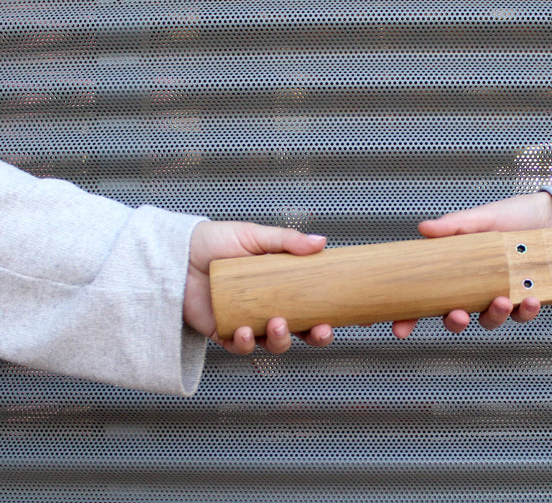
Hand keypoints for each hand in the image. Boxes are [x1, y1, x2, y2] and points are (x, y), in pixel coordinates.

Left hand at [183, 221, 333, 354]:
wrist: (176, 251)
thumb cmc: (214, 241)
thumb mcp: (254, 236)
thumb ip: (287, 241)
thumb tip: (322, 243)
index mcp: (281, 287)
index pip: (313, 306)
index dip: (329, 317)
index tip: (342, 320)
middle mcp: (267, 307)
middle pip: (300, 331)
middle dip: (314, 337)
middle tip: (318, 330)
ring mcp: (247, 321)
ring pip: (273, 344)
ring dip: (280, 341)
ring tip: (277, 324)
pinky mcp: (223, 332)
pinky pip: (240, 348)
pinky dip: (246, 344)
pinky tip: (245, 332)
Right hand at [391, 192, 551, 337]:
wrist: (550, 215)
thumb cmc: (512, 216)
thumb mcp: (480, 218)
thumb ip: (453, 225)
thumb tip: (424, 229)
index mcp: (456, 274)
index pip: (426, 300)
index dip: (409, 317)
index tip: (399, 328)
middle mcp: (475, 290)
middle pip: (455, 317)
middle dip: (454, 323)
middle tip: (458, 315)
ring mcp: (499, 296)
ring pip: (489, 320)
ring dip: (494, 316)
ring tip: (501, 301)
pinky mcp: (525, 298)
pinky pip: (522, 315)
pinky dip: (526, 311)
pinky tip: (530, 299)